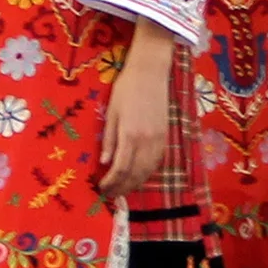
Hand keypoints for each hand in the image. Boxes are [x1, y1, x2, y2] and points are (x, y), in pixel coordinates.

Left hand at [97, 28, 176, 198]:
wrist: (151, 72)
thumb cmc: (126, 88)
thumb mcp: (111, 112)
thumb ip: (109, 139)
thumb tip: (104, 163)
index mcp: (130, 135)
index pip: (120, 169)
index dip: (110, 183)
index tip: (101, 189)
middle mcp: (147, 141)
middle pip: (135, 174)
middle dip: (122, 188)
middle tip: (110, 195)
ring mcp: (159, 139)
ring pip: (148, 171)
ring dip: (135, 184)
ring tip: (123, 189)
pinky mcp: (166, 136)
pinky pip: (157, 162)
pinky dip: (147, 173)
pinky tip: (139, 176)